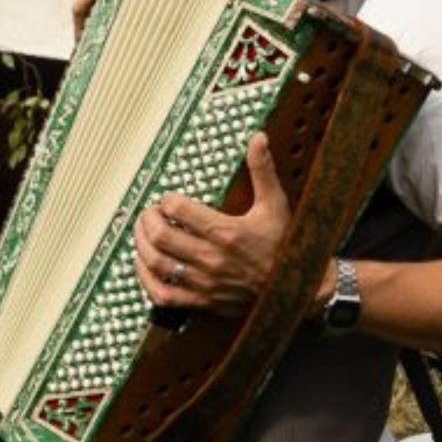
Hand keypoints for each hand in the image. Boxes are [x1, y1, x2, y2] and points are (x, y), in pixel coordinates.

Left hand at [133, 132, 292, 314]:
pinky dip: (147, 280)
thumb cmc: (285, 246)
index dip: (166, 200)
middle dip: (147, 220)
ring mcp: (204, 283)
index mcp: (226, 232)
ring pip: (157, 264)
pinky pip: (163, 295)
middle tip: (149, 213)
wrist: (299, 290)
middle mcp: (211, 258)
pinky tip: (146, 265)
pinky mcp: (202, 302)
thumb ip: (263, 171)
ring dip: (142, 246)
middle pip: (160, 237)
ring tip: (143, 233)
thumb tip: (259, 138)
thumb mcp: (275, 205)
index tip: (168, 199)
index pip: (178, 210)